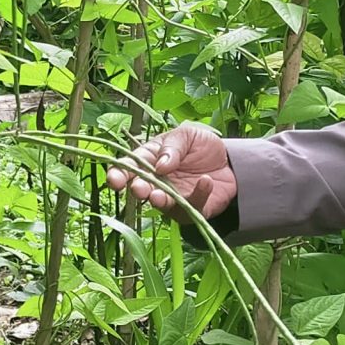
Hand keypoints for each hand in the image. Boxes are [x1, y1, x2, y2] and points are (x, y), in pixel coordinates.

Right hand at [105, 122, 236, 222]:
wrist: (230, 161)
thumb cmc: (201, 145)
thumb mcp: (187, 135)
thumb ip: (172, 147)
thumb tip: (160, 165)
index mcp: (150, 159)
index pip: (128, 167)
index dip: (118, 174)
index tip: (115, 180)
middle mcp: (157, 181)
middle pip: (141, 189)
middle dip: (137, 189)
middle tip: (138, 188)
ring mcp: (173, 197)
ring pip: (161, 204)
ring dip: (158, 201)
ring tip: (157, 196)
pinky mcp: (192, 209)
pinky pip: (191, 207)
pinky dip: (198, 195)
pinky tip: (206, 181)